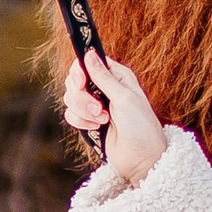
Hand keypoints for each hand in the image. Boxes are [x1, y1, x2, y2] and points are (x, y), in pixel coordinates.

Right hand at [64, 49, 165, 180]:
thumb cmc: (140, 126)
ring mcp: (94, 105)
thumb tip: (88, 53)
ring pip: (70, 99)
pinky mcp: (88, 121)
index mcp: (116, 76)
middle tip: (99, 109)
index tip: (80, 83)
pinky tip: (97, 128)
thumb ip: (103, 76)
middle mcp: (103, 88)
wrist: (141, 158)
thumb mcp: (124, 97)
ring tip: (103, 120)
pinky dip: (81, 122)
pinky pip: (71, 115)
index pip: (87, 62)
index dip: (79, 71)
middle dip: (81, 97)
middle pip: (74, 81)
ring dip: (84, 112)